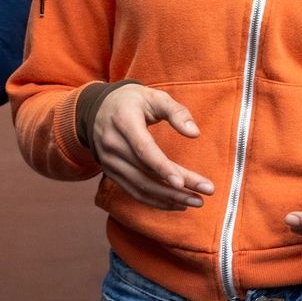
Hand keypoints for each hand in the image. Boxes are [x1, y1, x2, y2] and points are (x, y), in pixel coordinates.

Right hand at [86, 85, 213, 210]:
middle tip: (205, 194)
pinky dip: (155, 201)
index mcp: (124, 122)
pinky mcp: (111, 173)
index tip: (182, 183)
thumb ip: (176, 112)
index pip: (143, 150)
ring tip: (196, 202)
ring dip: (169, 198)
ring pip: (140, 187)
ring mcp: (110, 162)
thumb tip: (195, 133)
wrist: (97, 109)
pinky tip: (176, 203)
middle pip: (146, 173)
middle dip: (176, 188)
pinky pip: (134, 192)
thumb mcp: (154, 97)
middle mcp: (113, 145)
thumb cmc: (132, 101)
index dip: (162, 168)